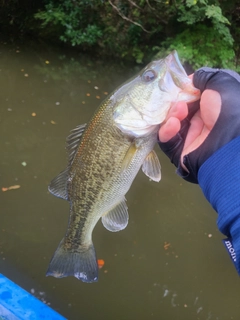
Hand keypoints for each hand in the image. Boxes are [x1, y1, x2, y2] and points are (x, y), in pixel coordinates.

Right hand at [158, 67, 239, 182]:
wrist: (228, 143)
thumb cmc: (229, 110)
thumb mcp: (222, 83)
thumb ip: (205, 76)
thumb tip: (190, 80)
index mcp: (213, 109)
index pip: (192, 99)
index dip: (183, 92)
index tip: (178, 87)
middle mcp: (203, 123)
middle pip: (179, 111)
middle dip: (175, 104)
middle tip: (178, 101)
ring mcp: (192, 139)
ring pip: (171, 125)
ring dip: (171, 115)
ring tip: (179, 112)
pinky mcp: (181, 152)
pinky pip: (167, 141)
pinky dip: (167, 131)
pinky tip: (173, 124)